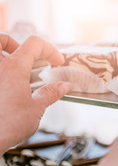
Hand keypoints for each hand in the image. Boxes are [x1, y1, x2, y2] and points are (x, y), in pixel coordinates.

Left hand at [0, 34, 69, 154]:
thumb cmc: (6, 126)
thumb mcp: (35, 109)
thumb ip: (50, 93)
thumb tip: (64, 86)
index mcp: (13, 67)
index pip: (34, 44)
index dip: (50, 50)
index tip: (57, 63)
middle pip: (2, 39)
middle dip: (15, 44)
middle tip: (26, 59)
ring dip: (4, 57)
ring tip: (15, 71)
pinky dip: (1, 74)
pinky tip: (7, 88)